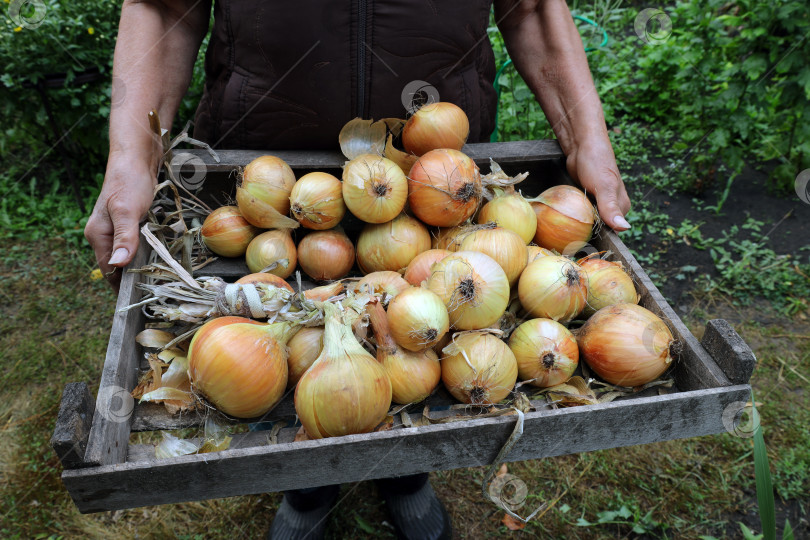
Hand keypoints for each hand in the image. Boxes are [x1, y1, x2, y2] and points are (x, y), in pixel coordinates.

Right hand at [84, 155, 155, 290]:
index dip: (122, 286)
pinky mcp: (129, 223)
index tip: (138, 301)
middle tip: (154, 292)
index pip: (108, 270)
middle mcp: (104, 234)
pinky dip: (146, 253)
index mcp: (98, 235)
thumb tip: (118, 265)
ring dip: (140, 267)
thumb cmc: (129, 182)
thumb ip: (124, 237)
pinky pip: (136, 245)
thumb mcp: (127, 211)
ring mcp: (116, 229)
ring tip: (159, 280)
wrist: (136, 158)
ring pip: (127, 256)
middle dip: (132, 279)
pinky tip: (159, 259)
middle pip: (117, 266)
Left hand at [565, 138, 630, 230]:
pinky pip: (579, 211)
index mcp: (621, 207)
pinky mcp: (585, 197)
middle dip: (585, 232)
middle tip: (568, 237)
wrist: (581, 144)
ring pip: (587, 220)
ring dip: (577, 224)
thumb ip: (611, 208)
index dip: (597, 237)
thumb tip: (624, 228)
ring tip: (564, 231)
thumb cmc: (596, 162)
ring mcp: (597, 202)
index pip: (610, 231)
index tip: (581, 242)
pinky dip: (572, 214)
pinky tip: (563, 218)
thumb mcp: (604, 187)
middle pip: (598, 227)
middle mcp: (611, 206)